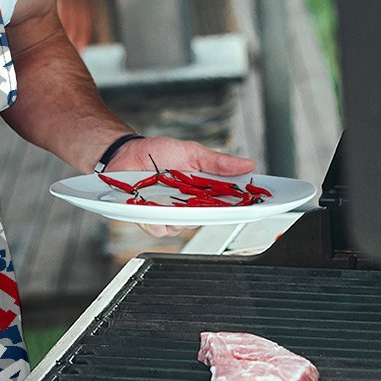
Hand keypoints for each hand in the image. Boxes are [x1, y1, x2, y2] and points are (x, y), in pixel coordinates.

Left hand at [107, 136, 255, 238]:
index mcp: (202, 192)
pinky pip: (159, 228)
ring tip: (169, 195)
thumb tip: (247, 164)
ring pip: (182, 228)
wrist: (126, 153)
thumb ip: (218, 162)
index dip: (242, 207)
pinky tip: (151, 205)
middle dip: (207, 212)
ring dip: (178, 214)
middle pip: (207, 220)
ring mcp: (169, 214)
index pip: (227, 204)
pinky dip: (156, 218)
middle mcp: (188, 206)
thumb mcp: (192, 152)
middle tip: (202, 198)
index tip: (255, 204)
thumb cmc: (158, 152)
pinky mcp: (149, 219)